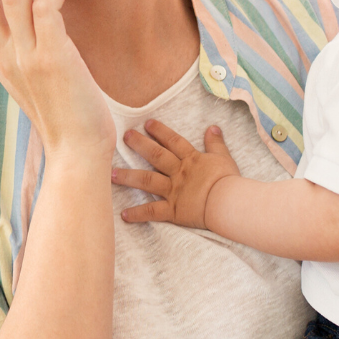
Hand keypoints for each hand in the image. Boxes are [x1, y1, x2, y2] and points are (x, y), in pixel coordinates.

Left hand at [111, 120, 240, 229]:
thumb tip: (213, 127)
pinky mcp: (173, 210)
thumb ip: (216, 143)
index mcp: (191, 160)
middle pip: (156, 155)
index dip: (160, 131)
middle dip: (139, 145)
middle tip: (124, 137)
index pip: (173, 141)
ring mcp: (173, 191)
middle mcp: (178, 172)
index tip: (147, 123)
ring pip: (147, 181)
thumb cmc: (228, 181)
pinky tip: (124, 214)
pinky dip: (138, 214)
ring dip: (128, 177)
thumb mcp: (224, 158)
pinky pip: (152, 211)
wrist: (228, 203)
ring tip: (111, 173)